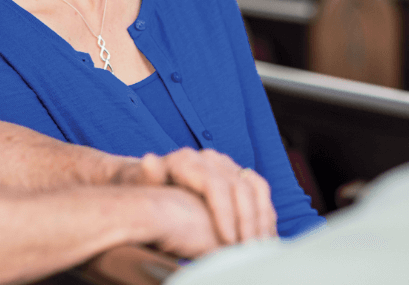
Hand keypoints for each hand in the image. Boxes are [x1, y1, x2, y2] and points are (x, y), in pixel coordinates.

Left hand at [115, 148, 276, 243]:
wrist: (155, 178)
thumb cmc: (146, 186)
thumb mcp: (142, 182)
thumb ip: (148, 175)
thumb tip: (149, 161)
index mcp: (188, 160)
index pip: (215, 184)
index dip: (225, 213)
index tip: (228, 241)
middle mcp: (210, 158)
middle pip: (239, 186)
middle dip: (247, 221)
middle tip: (248, 250)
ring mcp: (225, 164)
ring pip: (255, 186)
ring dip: (261, 218)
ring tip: (259, 246)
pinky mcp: (236, 173)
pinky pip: (260, 190)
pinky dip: (265, 213)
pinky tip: (264, 236)